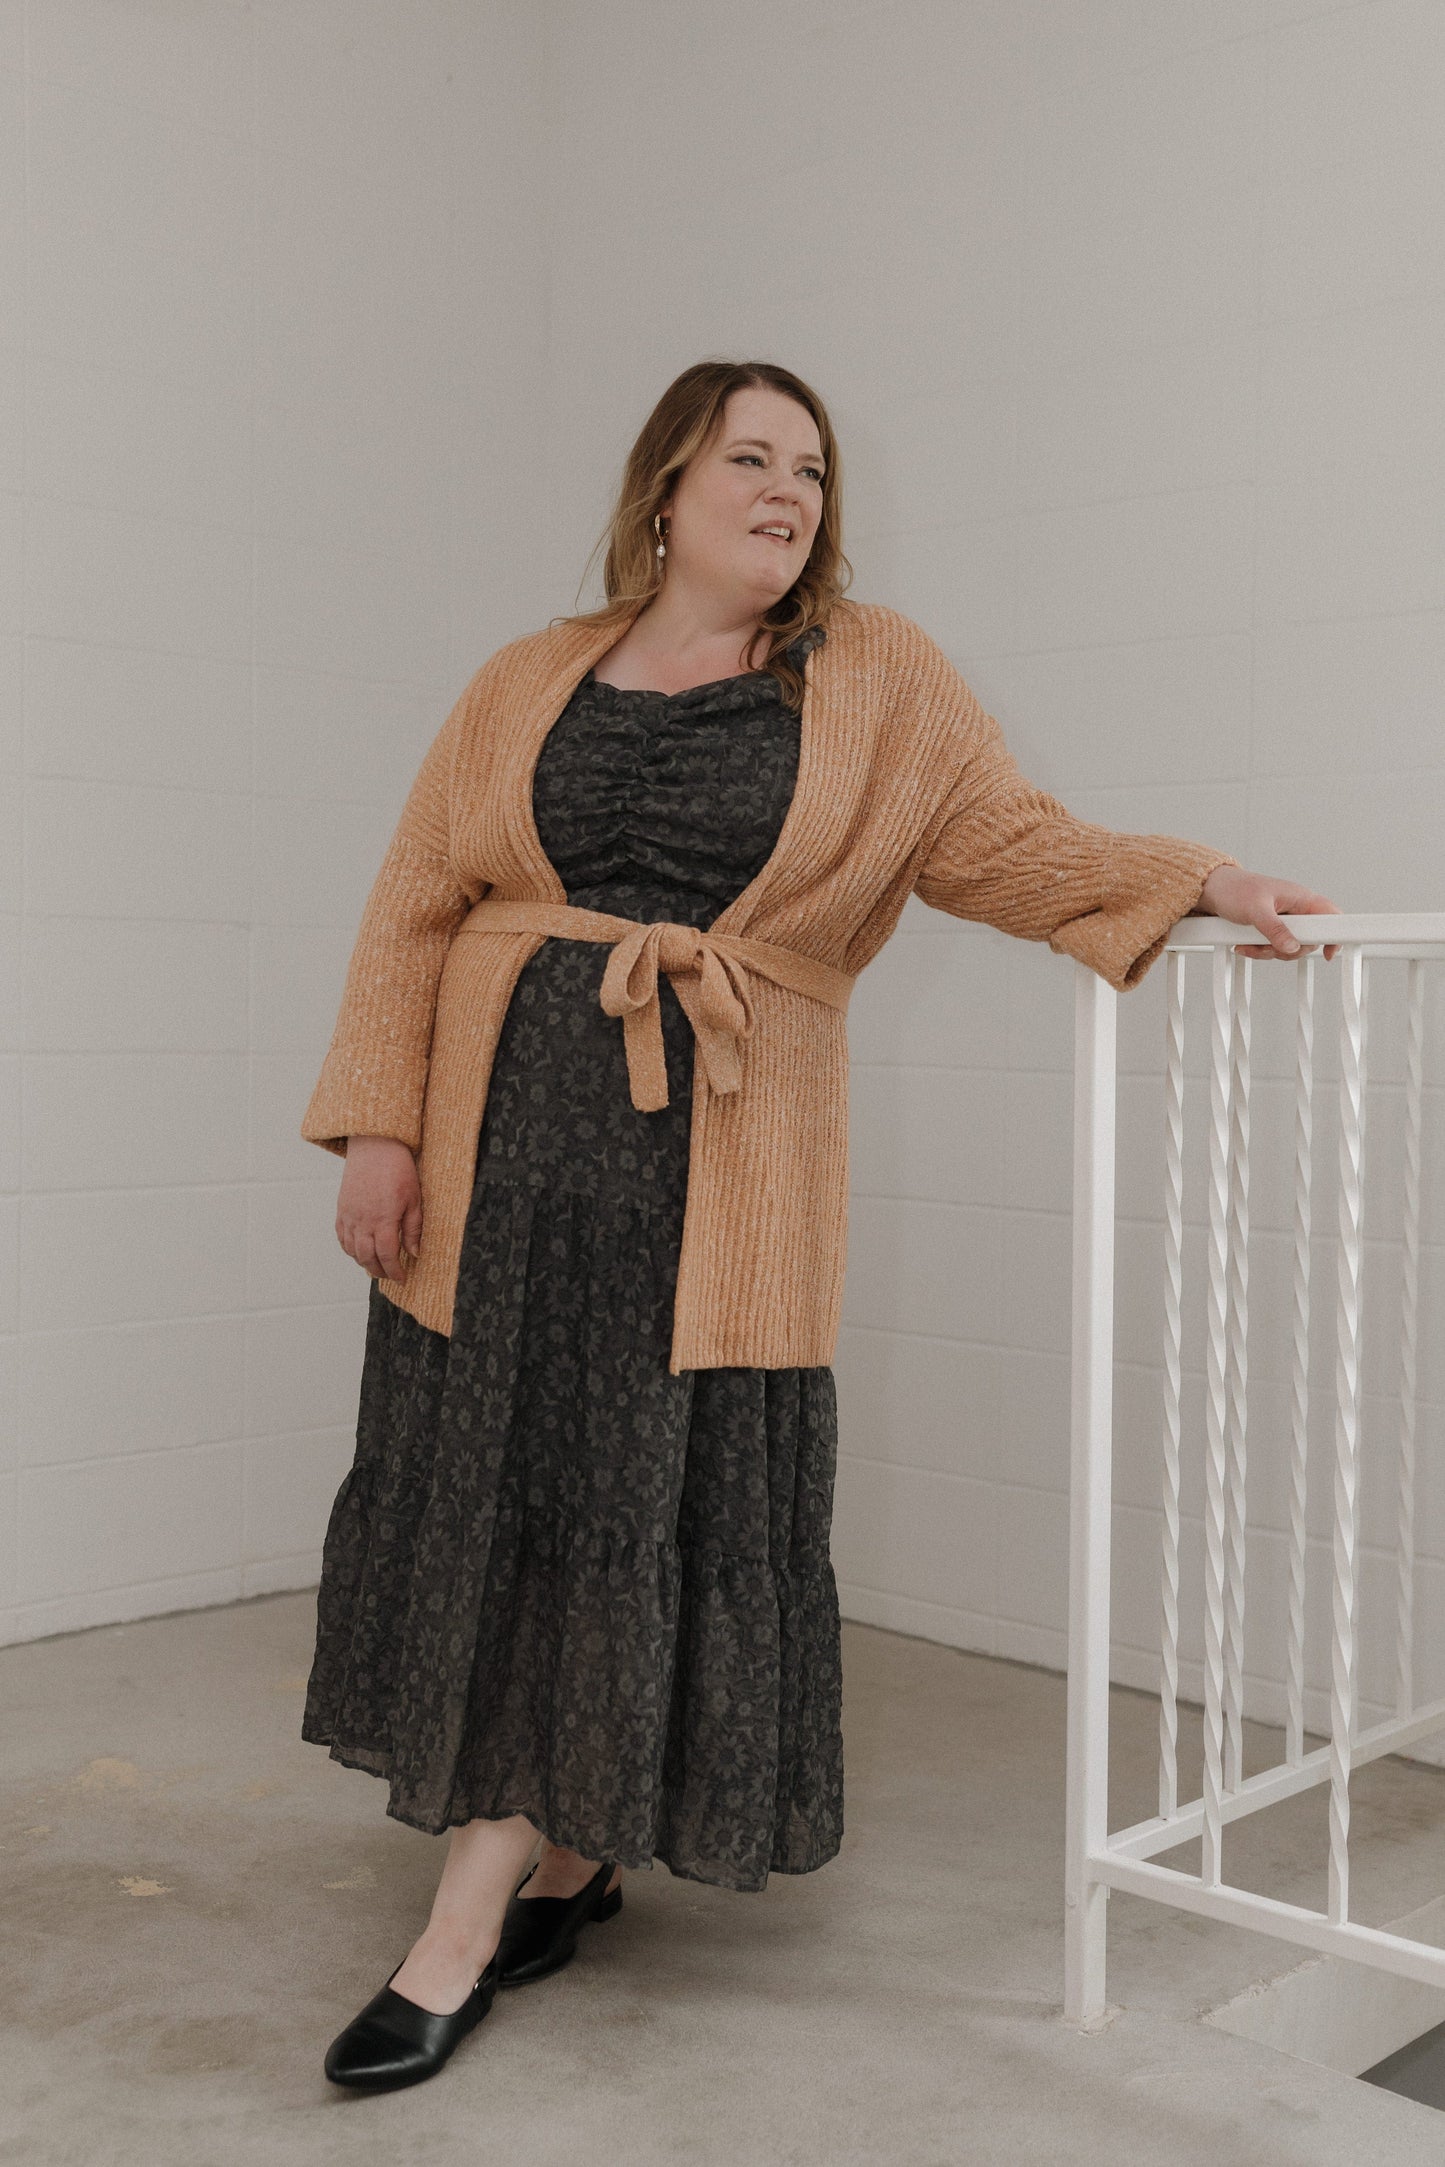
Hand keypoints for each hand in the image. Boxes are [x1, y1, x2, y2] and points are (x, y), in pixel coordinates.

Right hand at [335, 1134, 422, 1280]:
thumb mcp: (414, 1200)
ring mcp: (349, 1216)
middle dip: (380, 1271)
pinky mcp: (341, 1209)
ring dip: (364, 1262)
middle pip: (367, 1257)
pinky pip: (342, 1237)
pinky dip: (349, 1249)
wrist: (375, 1147)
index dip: (394, 1271)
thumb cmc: (398, 1170)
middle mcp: (363, 1221)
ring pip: (352, 1250)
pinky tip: (359, 1251)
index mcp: (383, 1220)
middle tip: (390, 1275)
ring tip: (376, 1267)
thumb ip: (413, 1229)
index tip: (402, 1278)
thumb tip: (414, 1253)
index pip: (387, 1256)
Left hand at [1195, 866, 1341, 962]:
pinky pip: (1273, 948)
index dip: (1334, 934)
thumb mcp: (1255, 910)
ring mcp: (1283, 921)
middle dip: (1287, 949)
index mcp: (1300, 897)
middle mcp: (1295, 909)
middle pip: (1308, 940)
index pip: (1330, 914)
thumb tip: (1293, 947)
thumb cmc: (1234, 889)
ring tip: (1248, 945)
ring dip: (1268, 952)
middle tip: (1268, 946)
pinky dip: (1259, 951)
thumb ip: (1275, 929)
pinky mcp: (1270, 930)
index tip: (1329, 953)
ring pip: (1289, 947)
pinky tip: (1243, 946)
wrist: (1211, 890)